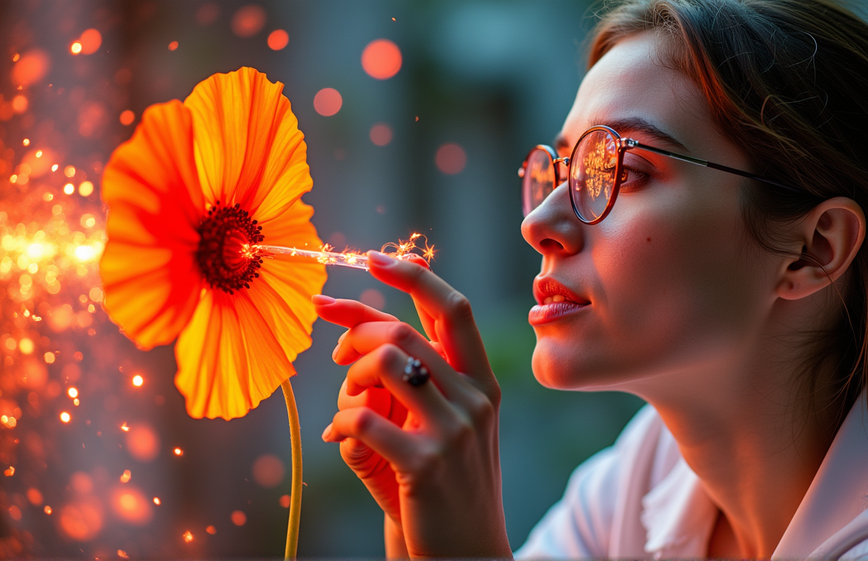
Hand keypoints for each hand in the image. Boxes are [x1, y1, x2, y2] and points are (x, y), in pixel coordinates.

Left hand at [315, 251, 509, 557]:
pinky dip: (338, 423)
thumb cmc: (443, 486)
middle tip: (333, 355)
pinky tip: (341, 440)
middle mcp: (475, 399)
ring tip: (345, 408)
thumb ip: (412, 382)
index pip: (452, 307)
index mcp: (482, 383)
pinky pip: (361, 417)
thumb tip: (357, 339)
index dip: (411, 274)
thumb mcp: (440, 427)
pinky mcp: (425, 464)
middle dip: (354, 332)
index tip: (371, 259)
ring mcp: (454, 430)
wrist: (465, 555)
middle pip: (403, 330)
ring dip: (348, 379)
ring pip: (384, 362)